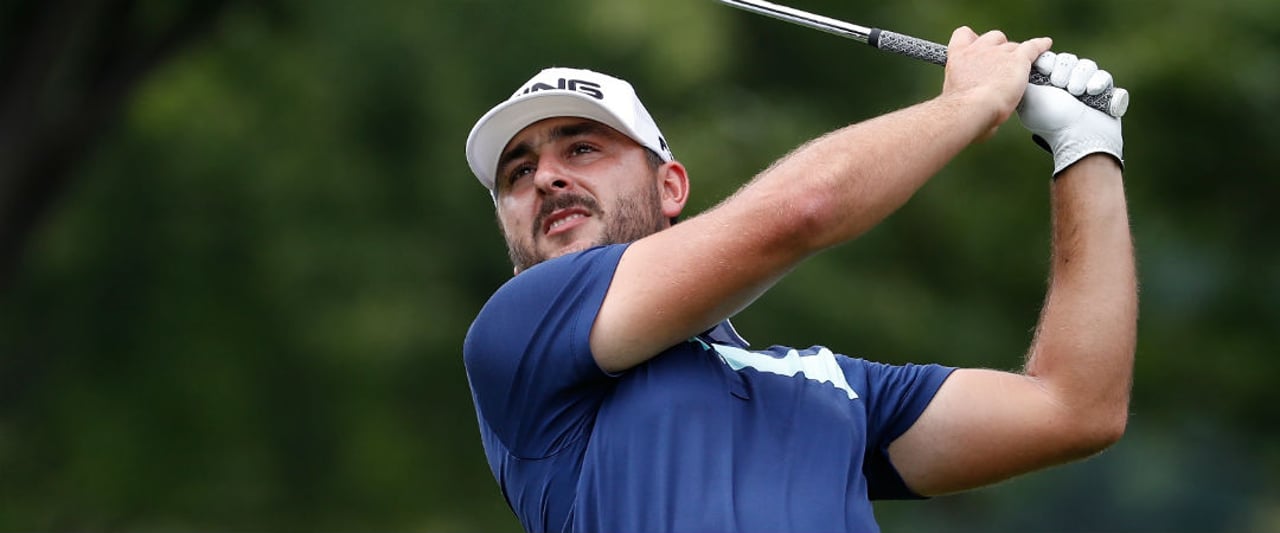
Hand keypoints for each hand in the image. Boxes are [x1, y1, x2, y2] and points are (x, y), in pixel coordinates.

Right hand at [943, 27, 1052, 138]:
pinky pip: (1032, 47)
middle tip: (1002, 65)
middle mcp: (978, 50)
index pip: (963, 36)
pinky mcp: (1018, 59)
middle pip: (993, 38)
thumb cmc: (959, 113)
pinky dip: (1040, 46)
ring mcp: (999, 53)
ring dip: (1017, 54)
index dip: (972, 41)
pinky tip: (1046, 45)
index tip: (976, 50)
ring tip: (1022, 67)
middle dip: (998, 48)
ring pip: (1012, 45)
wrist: (970, 109)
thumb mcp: (957, 100)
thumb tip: (987, 123)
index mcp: (958, 58)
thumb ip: (970, 100)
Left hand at [1017, 52, 1124, 174]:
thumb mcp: (1029, 99)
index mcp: (1046, 85)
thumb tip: (1021, 66)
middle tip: (1061, 87)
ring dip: (1080, 76)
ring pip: (1086, 65)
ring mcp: (1085, 88)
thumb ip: (1024, 80)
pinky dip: (1098, 81)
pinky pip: (1103, 75)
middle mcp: (1065, 85)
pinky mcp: (1103, 93)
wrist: (1078, 137)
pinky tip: (1091, 91)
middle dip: (1064, 71)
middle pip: (1068, 60)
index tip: (1047, 72)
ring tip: (1077, 93)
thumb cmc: (1051, 120)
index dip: (1049, 62)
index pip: (1050, 59)